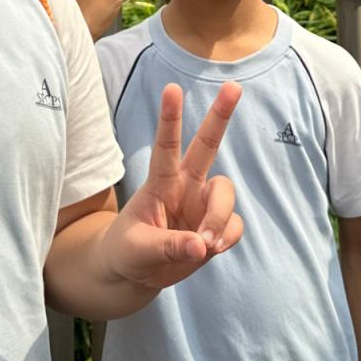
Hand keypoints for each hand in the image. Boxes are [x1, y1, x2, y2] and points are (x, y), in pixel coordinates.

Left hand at [100, 81, 242, 291]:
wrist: (133, 275)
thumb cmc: (126, 251)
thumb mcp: (136, 250)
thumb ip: (167, 247)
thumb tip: (202, 245)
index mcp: (159, 182)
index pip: (165, 146)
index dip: (169, 118)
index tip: (172, 88)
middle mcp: (184, 186)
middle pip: (206, 145)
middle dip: (220, 115)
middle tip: (234, 86)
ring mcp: (201, 205)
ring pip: (226, 192)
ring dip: (220, 217)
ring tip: (205, 242)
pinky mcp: (215, 226)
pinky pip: (235, 224)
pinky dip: (228, 236)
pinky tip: (211, 249)